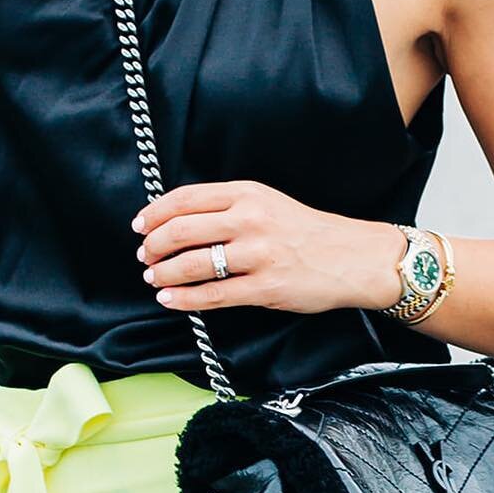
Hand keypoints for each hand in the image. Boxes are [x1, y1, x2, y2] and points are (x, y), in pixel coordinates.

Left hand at [132, 180, 404, 314]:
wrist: (353, 257)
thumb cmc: (307, 231)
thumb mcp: (267, 202)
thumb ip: (228, 206)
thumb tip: (177, 221)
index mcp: (248, 193)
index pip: (186, 198)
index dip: (155, 213)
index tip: (140, 225)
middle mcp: (251, 219)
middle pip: (182, 230)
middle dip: (154, 246)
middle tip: (145, 256)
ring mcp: (258, 254)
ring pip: (193, 264)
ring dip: (164, 274)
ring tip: (154, 279)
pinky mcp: (266, 287)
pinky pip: (213, 295)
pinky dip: (185, 299)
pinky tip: (170, 300)